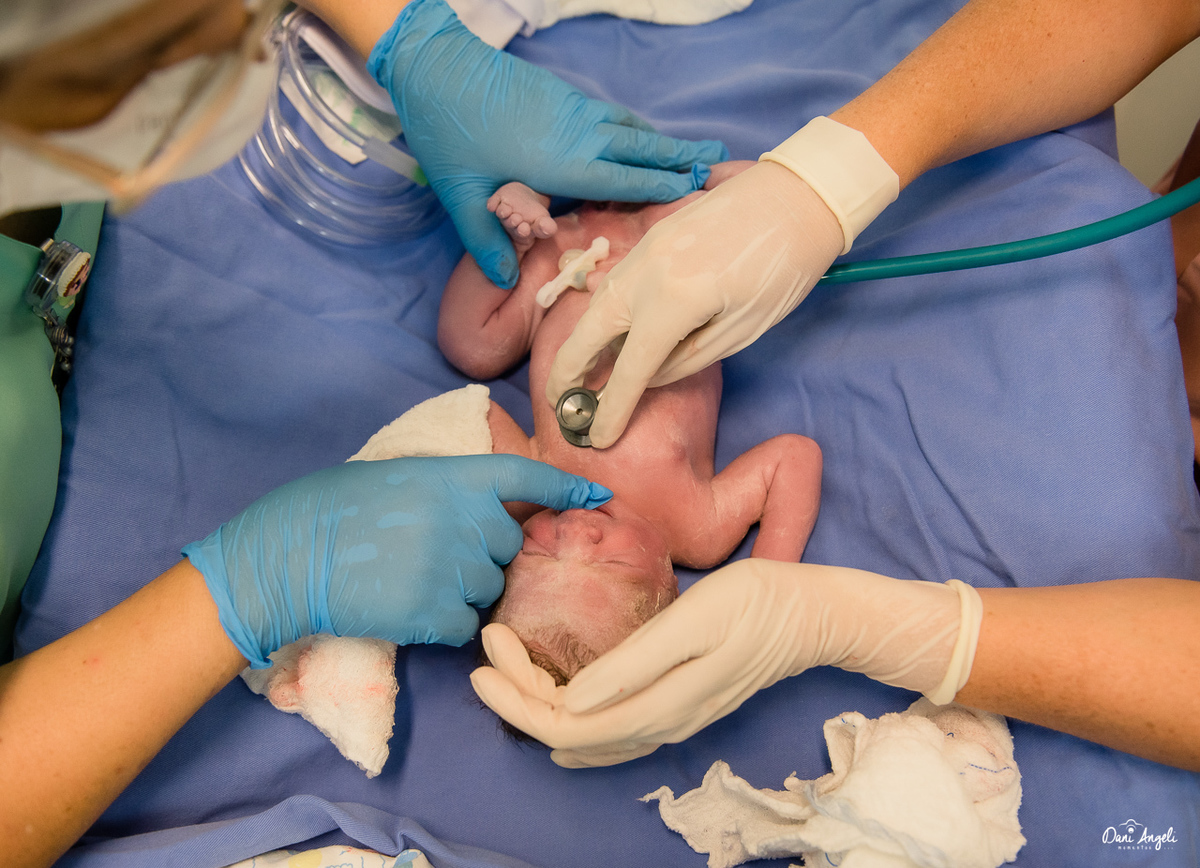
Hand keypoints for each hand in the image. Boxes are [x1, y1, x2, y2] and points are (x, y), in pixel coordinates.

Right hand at [183, 454, 611, 667]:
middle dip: (484, 553)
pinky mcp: (436, 612)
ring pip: (489, 590)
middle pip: (508, 545)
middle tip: (433, 554)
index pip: (525, 476)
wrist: (288, 556)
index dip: (564, 486)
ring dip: (463, 591)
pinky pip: (467, 627)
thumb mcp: (396, 476)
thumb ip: (446, 489)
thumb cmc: (329, 509)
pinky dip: (446, 625)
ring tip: (409, 580)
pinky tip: (407, 609)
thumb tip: (479, 507)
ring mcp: (453, 568)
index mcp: (452, 477)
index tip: (596, 496)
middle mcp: (465, 519)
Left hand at [366, 0, 726, 288]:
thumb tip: (506, 281)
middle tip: (720, 161)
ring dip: (661, 141)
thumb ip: (487, 242)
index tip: (698, 193)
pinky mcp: (562, 95)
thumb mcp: (462, 197)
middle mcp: (578, 134)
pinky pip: (611, 116)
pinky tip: (638, 134)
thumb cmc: (448, 132)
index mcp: (562, 163)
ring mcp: (573, 110)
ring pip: (629, 127)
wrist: (436, 65)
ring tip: (691, 151)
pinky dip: (634, 128)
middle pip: (641, 148)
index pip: (625, 181)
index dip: (663, 188)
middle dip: (681, 157)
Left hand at [471, 560, 980, 766]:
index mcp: (656, 705)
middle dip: (516, 695)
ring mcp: (670, 720)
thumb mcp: (694, 620)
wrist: (813, 614)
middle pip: (567, 733)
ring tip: (505, 665)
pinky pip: (609, 729)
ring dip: (538, 703)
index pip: (564, 722)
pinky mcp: (677, 706)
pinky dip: (571, 714)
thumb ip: (635, 664)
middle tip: (485, 647)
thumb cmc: (755, 604)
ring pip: (586, 734)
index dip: (516, 693)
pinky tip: (559, 700)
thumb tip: (576, 702)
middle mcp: (658, 724)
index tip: (487, 646)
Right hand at [545, 161, 842, 447]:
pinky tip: (606, 334)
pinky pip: (616, 283)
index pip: (630, 368)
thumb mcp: (744, 329)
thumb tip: (648, 377)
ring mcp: (646, 249)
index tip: (596, 437)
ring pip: (596, 304)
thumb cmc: (785, 268)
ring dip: (581, 342)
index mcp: (677, 300)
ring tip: (576, 375)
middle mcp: (648, 272)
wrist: (800, 194)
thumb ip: (689, 359)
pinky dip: (603, 314)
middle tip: (560, 405)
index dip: (610, 407)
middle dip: (568, 372)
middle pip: (589, 331)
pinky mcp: (653, 237)